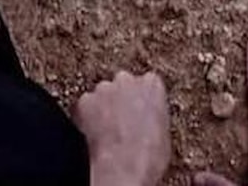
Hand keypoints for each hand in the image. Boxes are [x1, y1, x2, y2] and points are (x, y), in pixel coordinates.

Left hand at [75, 71, 170, 185]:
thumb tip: (148, 126)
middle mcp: (127, 80)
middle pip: (122, 84)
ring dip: (102, 108)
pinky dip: (85, 118)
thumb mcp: (163, 135)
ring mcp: (104, 89)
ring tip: (105, 134)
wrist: (124, 166)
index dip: (142, 100)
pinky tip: (92, 136)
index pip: (147, 83)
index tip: (141, 113)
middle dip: (121, 99)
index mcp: (152, 84)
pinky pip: (84, 107)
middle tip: (122, 124)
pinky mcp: (85, 101)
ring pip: (101, 95)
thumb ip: (154, 117)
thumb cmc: (148, 156)